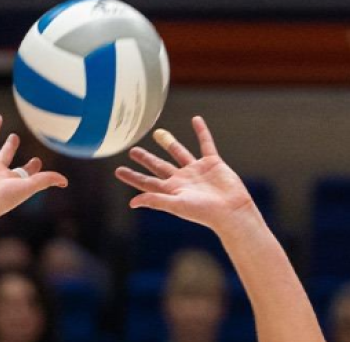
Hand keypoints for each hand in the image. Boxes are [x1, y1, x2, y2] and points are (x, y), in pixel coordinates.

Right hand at [0, 105, 67, 223]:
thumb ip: (46, 180)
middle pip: (4, 154)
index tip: (37, 160)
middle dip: (10, 146)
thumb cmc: (2, 198)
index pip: (22, 171)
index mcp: (10, 180)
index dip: (31, 166)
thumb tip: (65, 181)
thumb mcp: (29, 186)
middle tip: (15, 137)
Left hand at [115, 116, 259, 229]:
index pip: (147, 181)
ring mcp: (197, 170)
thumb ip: (155, 200)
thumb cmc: (204, 212)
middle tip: (133, 150)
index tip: (118, 170)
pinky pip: (205, 144)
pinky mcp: (212, 163)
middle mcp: (182, 179)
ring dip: (169, 142)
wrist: (231, 210)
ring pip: (179, 153)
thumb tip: (132, 203)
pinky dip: (202, 132)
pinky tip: (196, 120)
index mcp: (171, 190)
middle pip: (159, 166)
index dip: (132, 176)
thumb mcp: (176, 205)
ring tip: (158, 133)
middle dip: (147, 159)